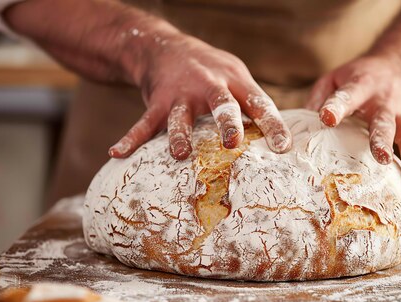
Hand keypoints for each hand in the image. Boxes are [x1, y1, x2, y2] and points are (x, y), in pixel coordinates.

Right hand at [109, 34, 291, 159]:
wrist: (165, 47)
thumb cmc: (211, 71)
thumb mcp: (237, 77)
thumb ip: (253, 104)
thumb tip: (280, 141)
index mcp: (235, 81)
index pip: (259, 103)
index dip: (272, 125)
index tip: (283, 147)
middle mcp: (209, 86)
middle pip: (221, 104)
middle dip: (227, 123)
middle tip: (232, 143)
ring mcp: (181, 95)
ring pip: (181, 117)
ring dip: (180, 135)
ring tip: (180, 155)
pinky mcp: (157, 102)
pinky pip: (143, 123)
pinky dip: (130, 139)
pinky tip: (117, 152)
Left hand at [306, 54, 400, 202]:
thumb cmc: (361, 77)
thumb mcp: (336, 77)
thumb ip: (320, 99)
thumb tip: (302, 129)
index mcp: (362, 86)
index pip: (347, 96)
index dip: (336, 106)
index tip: (327, 118)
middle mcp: (387, 102)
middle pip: (385, 122)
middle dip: (383, 140)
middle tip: (382, 158)